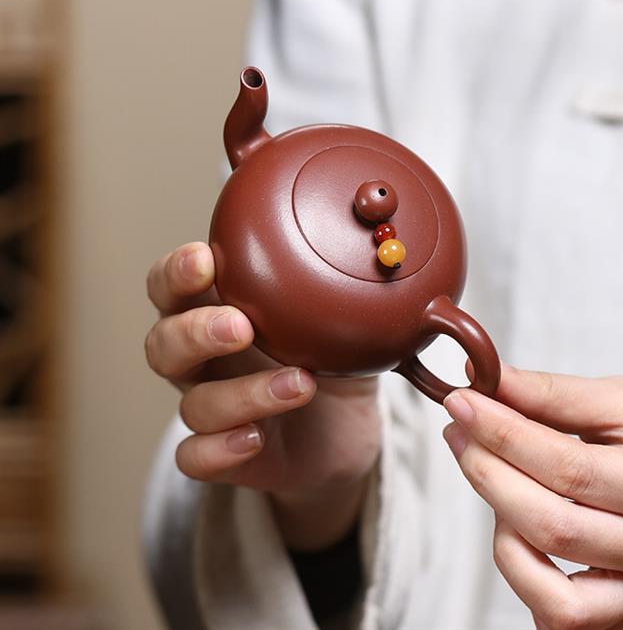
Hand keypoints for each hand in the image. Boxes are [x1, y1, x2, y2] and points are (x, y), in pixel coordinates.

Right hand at [145, 242, 380, 548]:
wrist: (346, 432)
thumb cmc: (334, 357)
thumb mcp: (341, 317)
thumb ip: (338, 286)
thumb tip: (370, 252)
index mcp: (217, 311)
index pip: (170, 286)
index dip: (176, 273)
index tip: (205, 260)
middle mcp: (204, 360)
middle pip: (162, 344)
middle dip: (194, 332)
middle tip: (241, 326)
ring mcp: (212, 408)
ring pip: (194, 404)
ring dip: (242, 394)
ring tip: (300, 383)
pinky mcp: (223, 456)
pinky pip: (195, 458)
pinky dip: (219, 449)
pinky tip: (255, 437)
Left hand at [443, 366, 622, 629]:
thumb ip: (553, 393)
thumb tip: (485, 381)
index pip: (571, 469)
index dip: (504, 434)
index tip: (462, 402)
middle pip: (554, 526)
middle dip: (488, 473)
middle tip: (458, 430)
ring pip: (552, 589)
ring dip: (500, 526)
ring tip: (493, 476)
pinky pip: (564, 620)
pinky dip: (523, 579)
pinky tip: (512, 528)